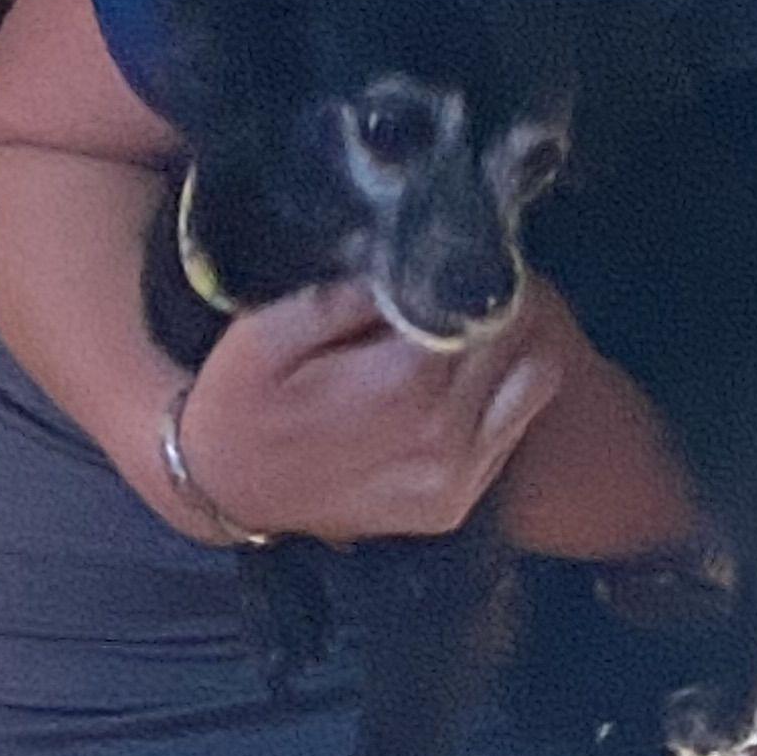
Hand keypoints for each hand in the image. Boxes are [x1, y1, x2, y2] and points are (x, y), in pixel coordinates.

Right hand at [171, 280, 560, 541]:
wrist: (223, 491)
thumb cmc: (238, 401)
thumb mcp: (264, 332)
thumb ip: (343, 296)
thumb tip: (406, 262)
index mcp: (401, 384)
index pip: (480, 300)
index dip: (469, 267)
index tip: (450, 250)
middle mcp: (442, 435)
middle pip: (512, 336)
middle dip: (494, 299)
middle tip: (460, 280)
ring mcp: (454, 478)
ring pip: (533, 377)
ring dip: (512, 343)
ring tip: (469, 326)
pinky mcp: (453, 505)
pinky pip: (516, 428)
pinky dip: (504, 393)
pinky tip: (459, 380)